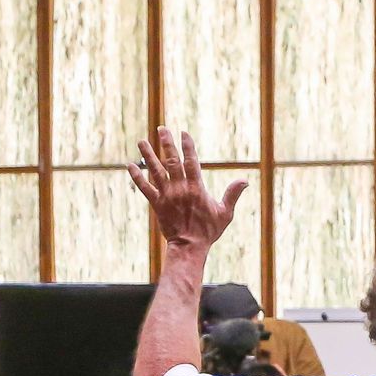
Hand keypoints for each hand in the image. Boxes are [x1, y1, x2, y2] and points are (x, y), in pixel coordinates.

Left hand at [126, 127, 246, 249]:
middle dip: (167, 143)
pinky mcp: (157, 204)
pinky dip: (137, 177)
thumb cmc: (208, 231)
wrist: (189, 247)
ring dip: (148, 155)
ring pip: (156, 171)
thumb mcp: (225, 213)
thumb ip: (232, 194)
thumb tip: (245, 180)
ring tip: (141, 142)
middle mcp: (180, 188)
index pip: (191, 161)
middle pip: (172, 161)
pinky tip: (130, 166)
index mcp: (196, 188)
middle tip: (162, 128)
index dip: (188, 146)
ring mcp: (167, 196)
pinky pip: (145, 188)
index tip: (183, 132)